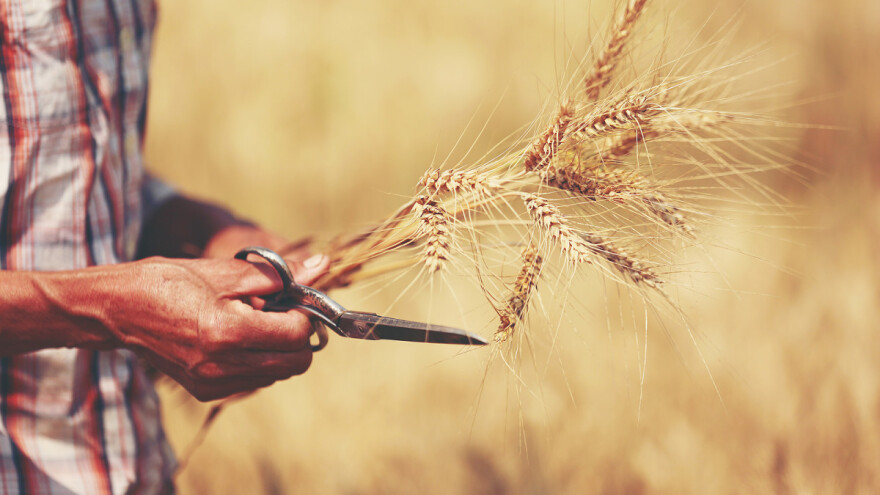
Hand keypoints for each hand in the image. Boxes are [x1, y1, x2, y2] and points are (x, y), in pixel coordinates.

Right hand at [107, 254, 328, 400]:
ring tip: (248, 321)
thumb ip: (280, 274)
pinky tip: (233, 337)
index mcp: (228, 332)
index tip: (289, 299)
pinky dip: (257, 359)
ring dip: (277, 348)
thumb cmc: (170, 281)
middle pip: (295, 363)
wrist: (118, 309)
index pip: (297, 335)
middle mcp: (222, 365)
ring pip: (277, 374)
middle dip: (296, 335)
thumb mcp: (227, 270)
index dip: (302, 314)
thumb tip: (323, 266)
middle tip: (275, 311)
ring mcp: (214, 383)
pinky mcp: (206, 391)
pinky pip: (254, 379)